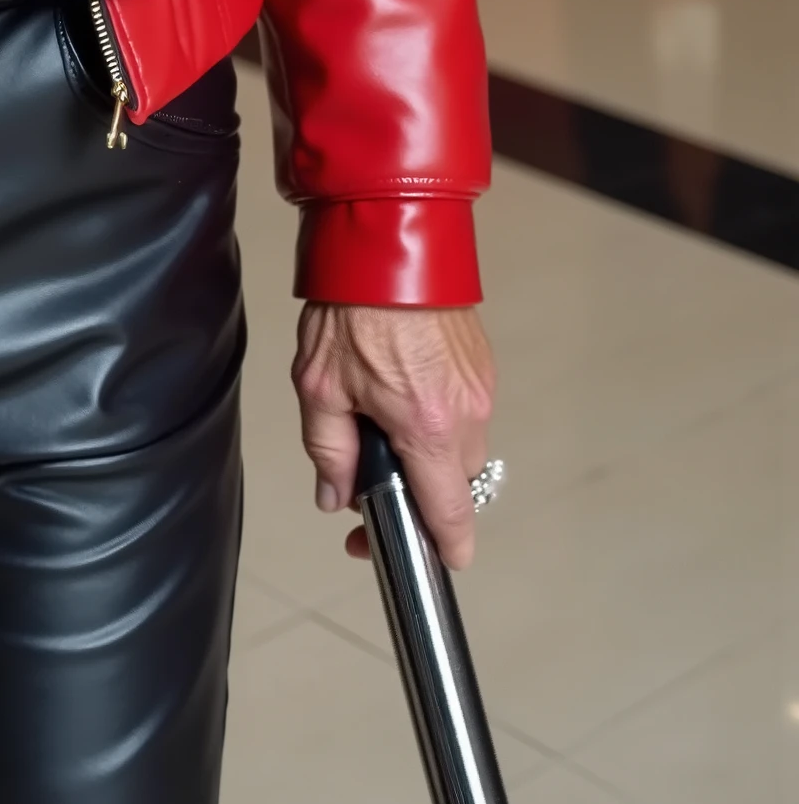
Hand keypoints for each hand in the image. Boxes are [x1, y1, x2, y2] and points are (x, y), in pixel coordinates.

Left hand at [292, 302, 496, 570]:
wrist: (389, 241)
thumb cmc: (352, 308)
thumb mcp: (321, 385)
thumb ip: (329, 451)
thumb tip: (335, 497)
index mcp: (428, 429)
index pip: (450, 514)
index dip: (443, 548)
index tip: (431, 562)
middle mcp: (466, 415)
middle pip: (452, 483)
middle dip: (417, 487)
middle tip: (369, 474)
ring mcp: (481, 388)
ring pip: (460, 448)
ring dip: (427, 449)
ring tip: (380, 417)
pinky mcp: (482, 366)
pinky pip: (465, 412)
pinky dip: (438, 416)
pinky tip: (401, 390)